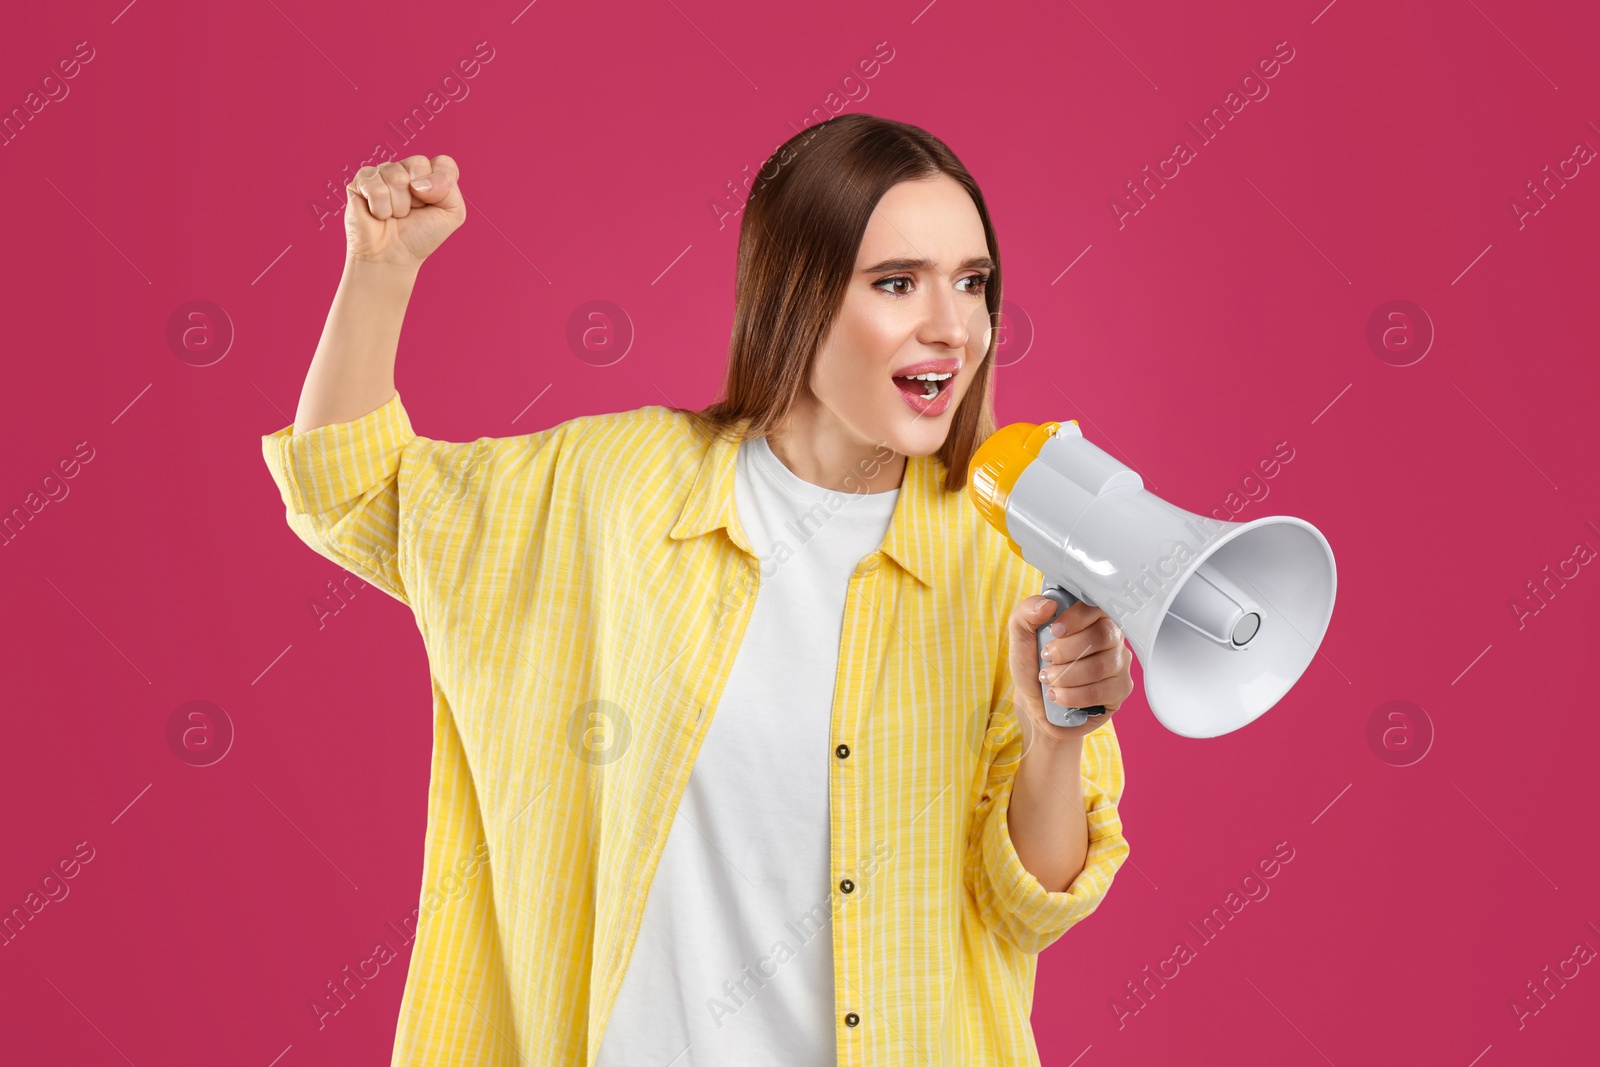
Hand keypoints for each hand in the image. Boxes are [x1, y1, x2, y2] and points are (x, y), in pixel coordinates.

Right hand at [344, 154, 464, 267]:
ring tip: (394, 215)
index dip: (441, 182)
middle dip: (419, 197)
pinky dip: (381, 208)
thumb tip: (418, 182)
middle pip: (418, 164)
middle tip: (411, 211)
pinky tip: (378, 214)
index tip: (434, 202)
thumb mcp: (451, 215)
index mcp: (429, 175)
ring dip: (399, 206)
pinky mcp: (361, 181)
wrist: (392, 257)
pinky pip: (375, 186)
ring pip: (397, 177)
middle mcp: (406, 169)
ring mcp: (383, 173)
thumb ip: (450, 189)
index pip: (443, 163)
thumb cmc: (420, 236)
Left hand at [1007, 594, 1133, 746]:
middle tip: (1046, 658)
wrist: (1035, 701)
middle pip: (1102, 636)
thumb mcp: (1021, 636)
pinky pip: (1103, 692)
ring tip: (1048, 680)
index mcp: (1091, 616)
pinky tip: (1058, 695)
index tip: (1054, 631)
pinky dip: (1074, 695)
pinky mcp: (1121, 689)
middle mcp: (1111, 636)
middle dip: (1067, 651)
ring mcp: (1119, 663)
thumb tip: (1048, 604)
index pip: (1096, 607)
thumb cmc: (1033, 664)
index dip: (1076, 618)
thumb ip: (1027, 613)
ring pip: (1101, 666)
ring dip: (1067, 675)